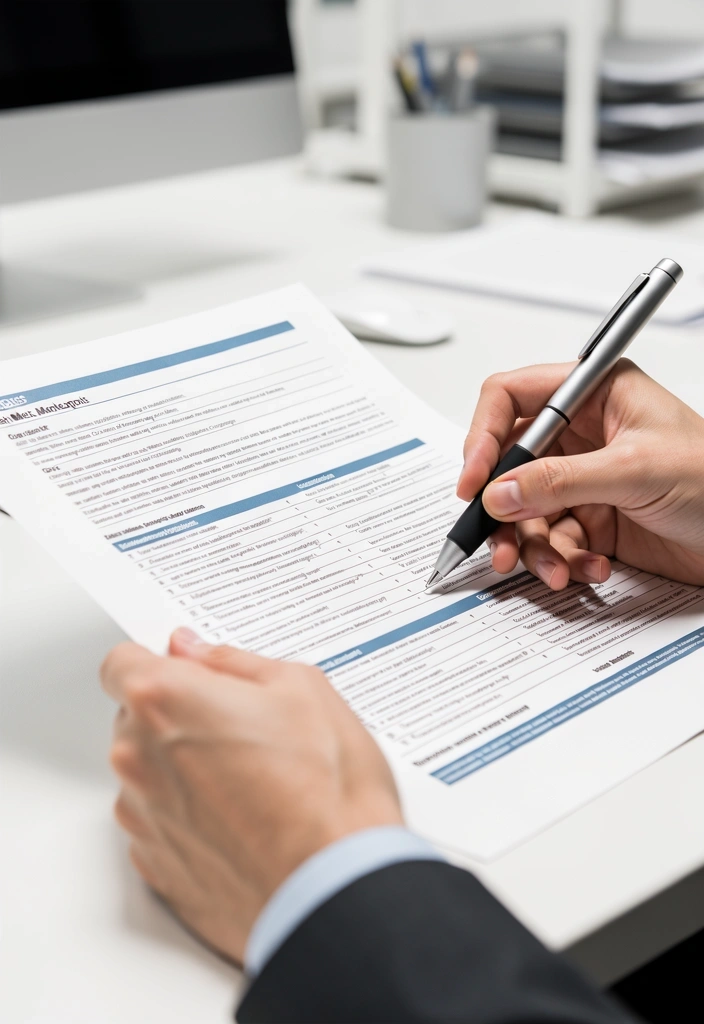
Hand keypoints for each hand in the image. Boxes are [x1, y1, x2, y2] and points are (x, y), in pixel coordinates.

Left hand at [101, 629, 401, 964]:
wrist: (337, 887)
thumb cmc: (327, 792)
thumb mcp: (300, 689)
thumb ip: (234, 662)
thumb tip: (201, 654)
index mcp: (166, 701)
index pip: (122, 663)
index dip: (157, 662)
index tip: (187, 670)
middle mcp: (138, 758)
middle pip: (136, 719)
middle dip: (179, 715)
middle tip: (243, 726)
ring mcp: (143, 816)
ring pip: (150, 773)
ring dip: (184, 769)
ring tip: (255, 780)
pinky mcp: (156, 865)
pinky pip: (162, 823)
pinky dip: (192, 817)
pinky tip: (246, 820)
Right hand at [457, 359, 703, 589]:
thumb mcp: (636, 471)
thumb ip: (562, 480)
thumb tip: (502, 491)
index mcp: (595, 393)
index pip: (512, 398)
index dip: (483, 436)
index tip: (473, 481)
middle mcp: (585, 433)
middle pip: (511, 463)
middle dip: (503, 508)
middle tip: (497, 541)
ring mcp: (587, 478)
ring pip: (528, 511)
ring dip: (533, 546)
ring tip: (553, 570)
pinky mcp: (595, 518)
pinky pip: (554, 540)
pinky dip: (563, 561)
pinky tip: (589, 569)